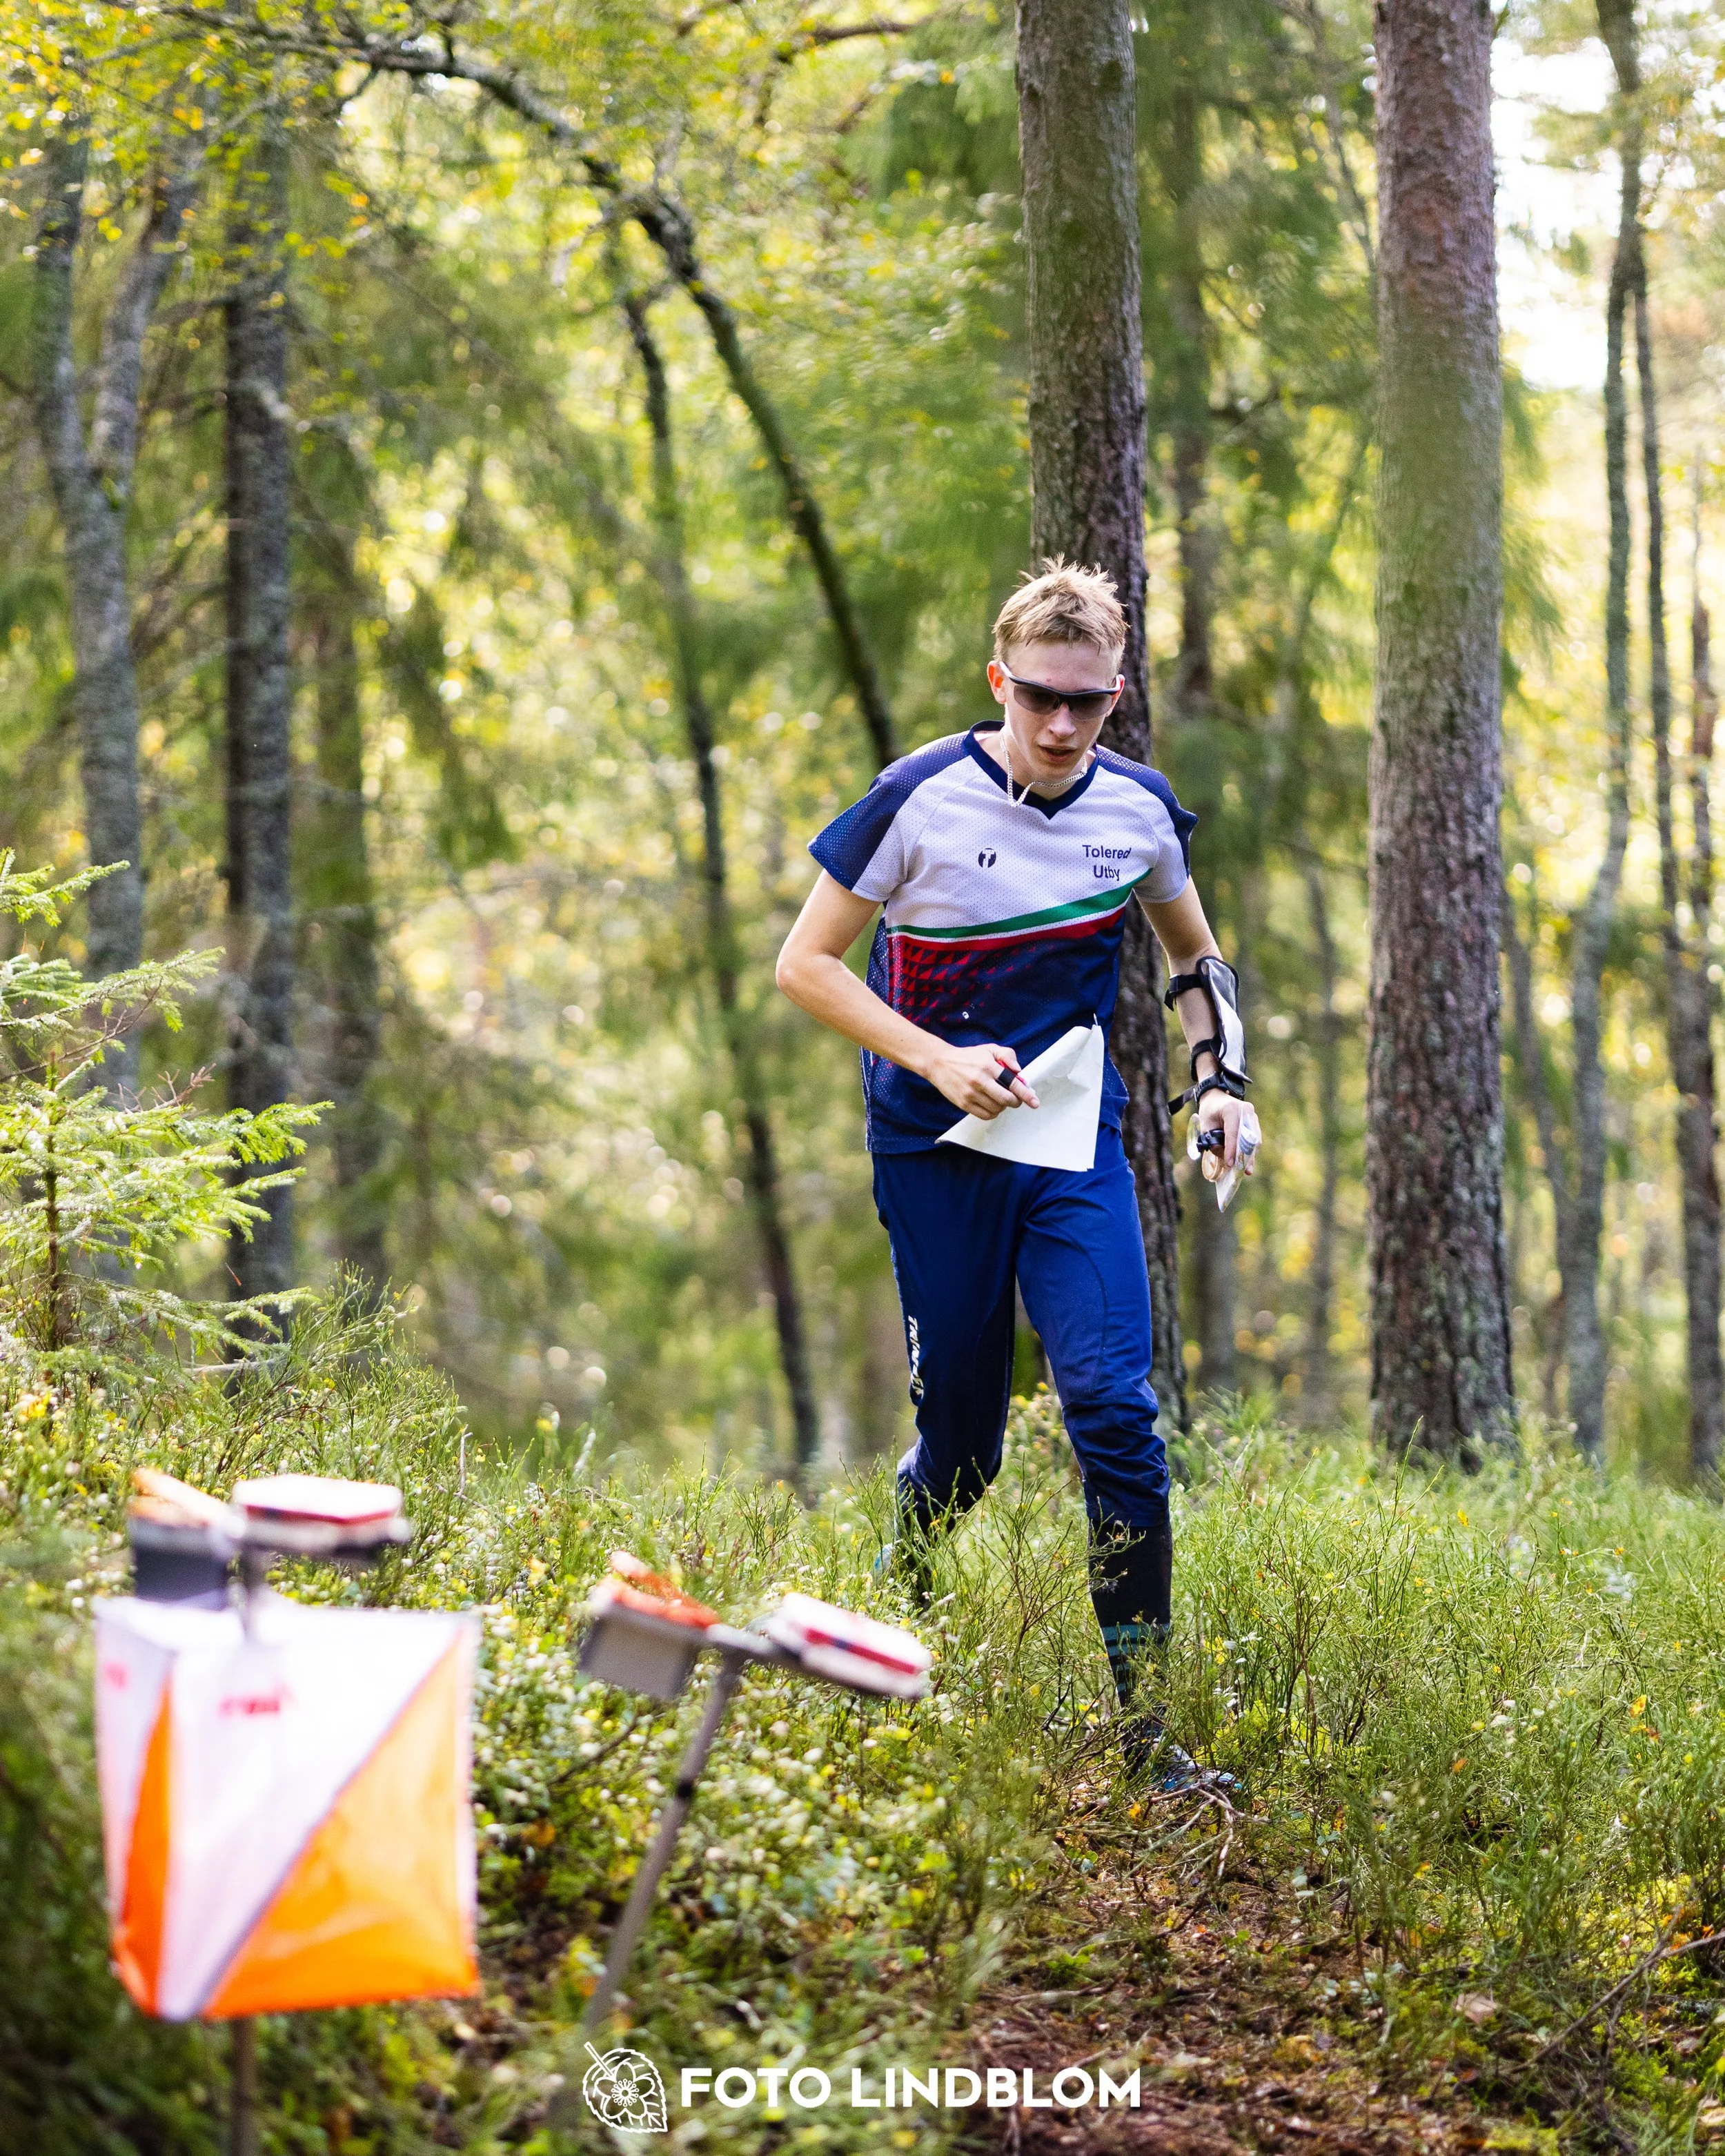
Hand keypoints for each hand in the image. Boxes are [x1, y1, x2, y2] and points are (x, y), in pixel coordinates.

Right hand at [925, 1042, 1039, 1119]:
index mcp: (988, 1066)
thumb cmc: (967, 1057)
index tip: (1034, 1102)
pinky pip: (985, 1115)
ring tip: (999, 1098)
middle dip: (1016, 1102)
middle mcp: (979, 1080)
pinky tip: (992, 1105)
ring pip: (997, 1109)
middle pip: (1006, 1099)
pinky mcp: (963, 1104)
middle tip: (1016, 1099)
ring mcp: (971, 1094)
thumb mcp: (988, 1049)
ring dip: (1003, 1106)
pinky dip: (993, 1113)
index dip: (1025, 1094)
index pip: (1012, 1083)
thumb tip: (1018, 1071)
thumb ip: (1007, 1055)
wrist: (939, 1063)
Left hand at [1197, 1091, 1256, 1179]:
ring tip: (1247, 1170)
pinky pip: (1255, 1138)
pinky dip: (1251, 1150)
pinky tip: (1247, 1161)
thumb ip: (1213, 1141)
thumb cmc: (1209, 1112)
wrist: (1217, 1097)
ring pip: (1255, 1139)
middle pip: (1248, 1137)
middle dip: (1246, 1156)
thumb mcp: (1205, 1126)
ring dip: (1251, 1155)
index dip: (1232, 1150)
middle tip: (1244, 1171)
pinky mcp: (1254, 1121)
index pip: (1233, 1133)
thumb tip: (1226, 1159)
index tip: (1230, 1164)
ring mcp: (1252, 1115)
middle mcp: (1245, 1110)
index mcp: (1231, 1109)